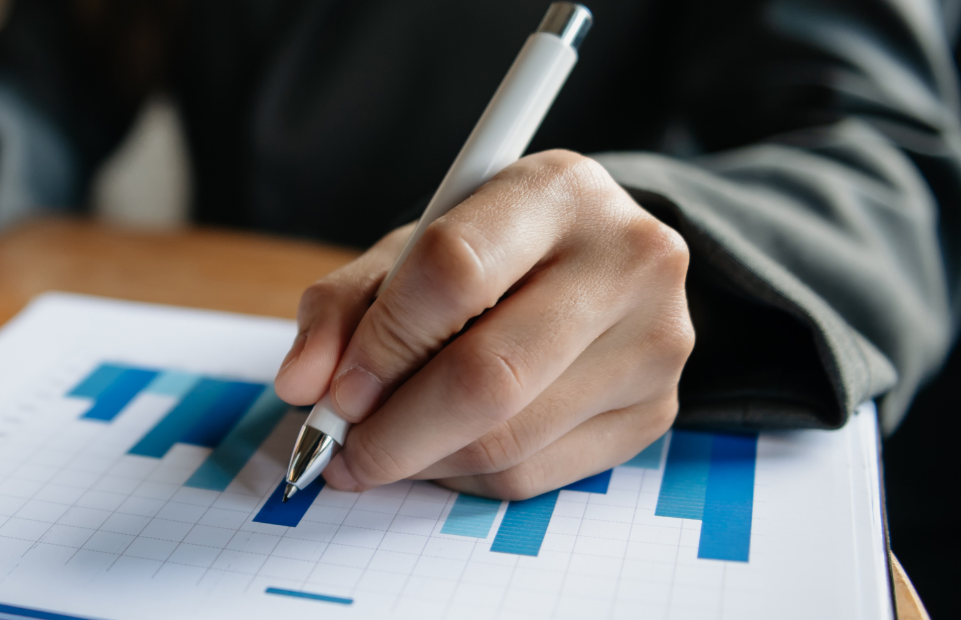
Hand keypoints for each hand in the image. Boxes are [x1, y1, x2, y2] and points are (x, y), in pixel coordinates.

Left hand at [273, 150, 693, 499]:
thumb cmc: (488, 254)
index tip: (334, 390)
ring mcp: (655, 340)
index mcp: (556, 189)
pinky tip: (445, 449)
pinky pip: (534, 474)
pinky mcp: (657, 410)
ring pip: (508, 441)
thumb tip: (303, 384)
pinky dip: (466, 476)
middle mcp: (626, 258)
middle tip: (342, 451)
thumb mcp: (408, 251)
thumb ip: (342, 307)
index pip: (453, 272)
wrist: (599, 267)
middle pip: (488, 376)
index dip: (382, 344)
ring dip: (422, 462)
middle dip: (393, 431)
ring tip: (385, 447)